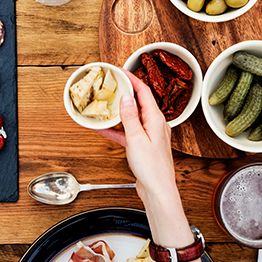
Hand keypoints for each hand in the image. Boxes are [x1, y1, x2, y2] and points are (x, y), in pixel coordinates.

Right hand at [97, 72, 179, 210]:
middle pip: (139, 102)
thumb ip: (130, 117)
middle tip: (111, 85)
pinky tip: (103, 130)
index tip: (120, 71)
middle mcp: (155, 124)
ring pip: (132, 117)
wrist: (158, 190)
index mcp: (156, 119)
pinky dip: (117, 130)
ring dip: (119, 111)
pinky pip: (128, 133)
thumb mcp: (136, 139)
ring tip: (106, 104)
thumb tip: (126, 97)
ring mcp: (150, 135)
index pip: (144, 92)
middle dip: (125, 92)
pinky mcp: (144, 146)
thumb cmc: (152, 168)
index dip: (132, 79)